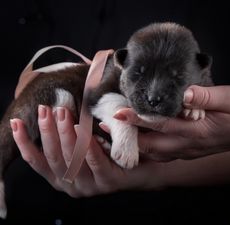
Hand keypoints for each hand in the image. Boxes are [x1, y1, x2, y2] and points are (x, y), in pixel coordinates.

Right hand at [11, 106, 162, 196]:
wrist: (143, 168)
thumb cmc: (110, 152)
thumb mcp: (84, 145)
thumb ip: (68, 136)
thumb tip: (52, 111)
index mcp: (62, 178)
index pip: (37, 161)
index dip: (24, 142)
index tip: (17, 122)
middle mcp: (72, 185)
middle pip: (53, 157)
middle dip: (46, 131)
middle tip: (45, 109)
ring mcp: (90, 186)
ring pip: (72, 159)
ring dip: (64, 134)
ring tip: (62, 112)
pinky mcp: (108, 182)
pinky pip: (95, 162)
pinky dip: (87, 145)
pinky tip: (81, 129)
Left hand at [113, 85, 229, 160]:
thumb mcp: (229, 98)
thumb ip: (205, 96)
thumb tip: (183, 93)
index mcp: (197, 131)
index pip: (161, 124)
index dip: (138, 119)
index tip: (117, 112)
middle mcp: (189, 145)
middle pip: (151, 145)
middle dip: (127, 137)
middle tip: (105, 126)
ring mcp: (188, 151)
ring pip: (154, 152)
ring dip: (134, 144)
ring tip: (114, 133)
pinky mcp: (188, 151)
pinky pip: (162, 153)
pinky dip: (146, 148)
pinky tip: (136, 139)